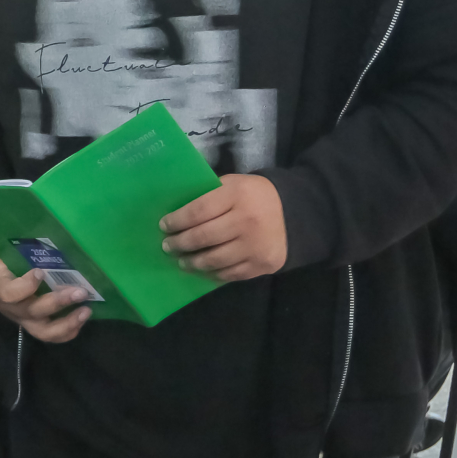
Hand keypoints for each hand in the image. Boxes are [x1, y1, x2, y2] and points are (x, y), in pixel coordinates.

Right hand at [0, 251, 91, 342]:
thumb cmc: (4, 260)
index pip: (9, 293)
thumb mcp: (6, 250)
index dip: (26, 286)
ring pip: (44, 332)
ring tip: (86, 310)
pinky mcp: (35, 326)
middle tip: (81, 291)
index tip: (41, 271)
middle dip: (59, 302)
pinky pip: (52, 335)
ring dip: (68, 322)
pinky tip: (82, 317)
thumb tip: (50, 231)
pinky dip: (70, 330)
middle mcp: (11, 308)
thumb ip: (23, 247)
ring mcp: (24, 320)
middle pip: (33, 311)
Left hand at [160, 173, 287, 281]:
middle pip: (202, 237)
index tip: (164, 226)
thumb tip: (174, 212)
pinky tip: (204, 269)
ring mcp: (256, 245)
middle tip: (168, 246)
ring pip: (214, 260)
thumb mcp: (231, 184)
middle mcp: (247, 221)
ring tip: (182, 260)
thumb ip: (207, 194)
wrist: (293, 213)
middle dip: (179, 243)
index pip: (197, 211)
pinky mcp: (263, 264)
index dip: (177, 221)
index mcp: (237, 195)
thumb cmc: (251, 196)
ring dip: (192, 262)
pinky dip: (213, 273)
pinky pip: (230, 273)